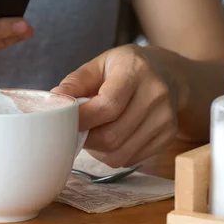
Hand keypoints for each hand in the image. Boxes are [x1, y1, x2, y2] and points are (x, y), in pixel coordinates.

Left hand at [52, 45, 187, 167]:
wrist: (169, 74)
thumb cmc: (126, 69)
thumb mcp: (100, 64)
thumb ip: (76, 81)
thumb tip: (54, 99)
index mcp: (135, 71)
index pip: (107, 106)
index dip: (82, 120)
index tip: (65, 122)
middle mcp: (155, 95)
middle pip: (112, 135)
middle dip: (87, 139)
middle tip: (78, 130)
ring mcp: (165, 118)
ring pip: (119, 153)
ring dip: (98, 150)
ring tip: (94, 133)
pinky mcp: (168, 136)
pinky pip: (130, 159)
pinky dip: (113, 154)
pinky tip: (112, 137)